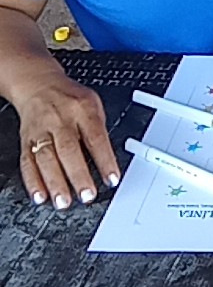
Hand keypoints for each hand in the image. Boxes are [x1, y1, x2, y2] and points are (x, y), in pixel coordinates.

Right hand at [16, 73, 119, 209]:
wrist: (38, 84)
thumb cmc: (70, 98)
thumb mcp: (93, 104)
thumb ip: (100, 130)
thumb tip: (108, 162)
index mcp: (82, 109)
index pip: (96, 137)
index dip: (105, 160)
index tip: (112, 179)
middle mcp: (60, 120)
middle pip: (69, 149)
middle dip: (78, 175)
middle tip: (86, 195)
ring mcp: (41, 130)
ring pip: (46, 158)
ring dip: (55, 183)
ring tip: (63, 201)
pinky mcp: (26, 140)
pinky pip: (27, 162)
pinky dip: (33, 181)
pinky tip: (40, 195)